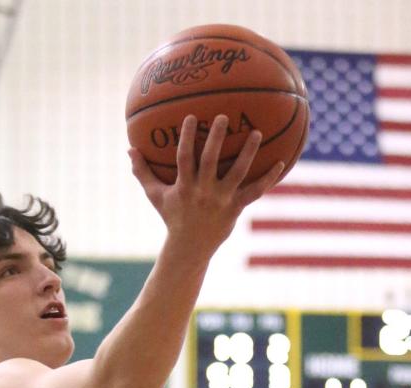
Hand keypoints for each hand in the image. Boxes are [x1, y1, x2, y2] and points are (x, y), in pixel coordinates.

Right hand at [128, 114, 284, 254]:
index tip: (190, 117)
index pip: (184, 159)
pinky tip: (281, 163)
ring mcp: (222, 200)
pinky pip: (255, 191)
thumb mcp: (155, 195)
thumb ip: (143, 172)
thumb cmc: (172, 217)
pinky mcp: (236, 208)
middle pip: (211, 162)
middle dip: (216, 139)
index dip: (187, 139)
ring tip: (257, 132)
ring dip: (248, 153)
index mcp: (185, 187)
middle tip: (223, 116)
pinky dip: (268, 178)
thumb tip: (129, 149)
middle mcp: (204, 192)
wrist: (189, 248)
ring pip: (237, 174)